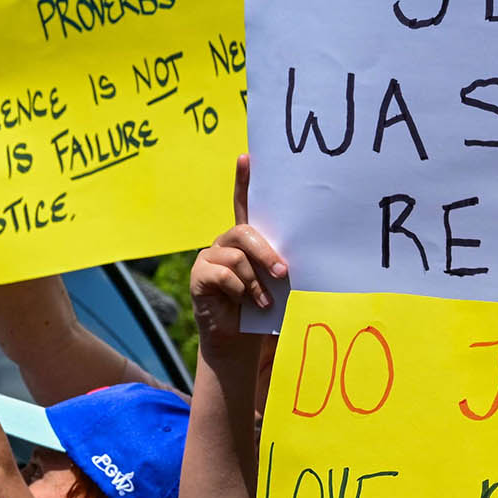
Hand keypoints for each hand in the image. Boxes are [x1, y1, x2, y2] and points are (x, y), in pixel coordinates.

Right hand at [190, 153, 286, 354]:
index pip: (244, 204)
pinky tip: (245, 303)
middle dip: (266, 253)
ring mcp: (210, 258)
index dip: (244, 181)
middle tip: (283, 274)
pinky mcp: (199, 276)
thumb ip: (280, 263)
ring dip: (255, 282)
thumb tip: (298, 256)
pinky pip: (222, 274)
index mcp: (246, 240)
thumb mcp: (276, 283)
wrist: (241, 340)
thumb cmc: (265, 309)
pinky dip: (240, 291)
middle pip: (245, 233)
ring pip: (236, 256)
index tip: (247, 157)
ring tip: (264, 301)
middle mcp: (226, 243)